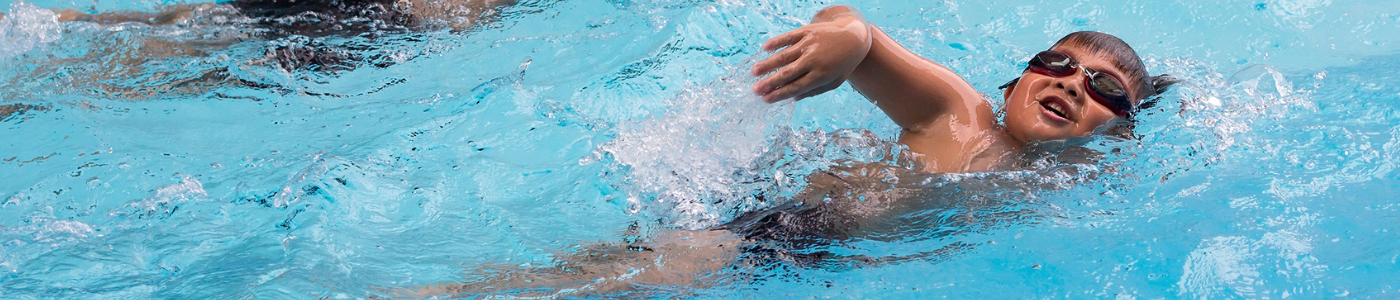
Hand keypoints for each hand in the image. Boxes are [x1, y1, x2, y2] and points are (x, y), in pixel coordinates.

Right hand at [751, 14, 870, 102]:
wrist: (854, 37)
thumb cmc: (843, 63)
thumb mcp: (834, 81)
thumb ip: (814, 91)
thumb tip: (793, 98)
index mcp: (821, 75)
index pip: (795, 87)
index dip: (779, 94)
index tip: (765, 99)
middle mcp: (813, 60)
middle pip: (787, 73)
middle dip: (770, 82)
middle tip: (755, 89)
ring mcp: (809, 44)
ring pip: (785, 55)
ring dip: (768, 63)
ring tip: (754, 71)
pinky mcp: (807, 31)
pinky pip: (789, 37)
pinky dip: (776, 42)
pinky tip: (765, 48)